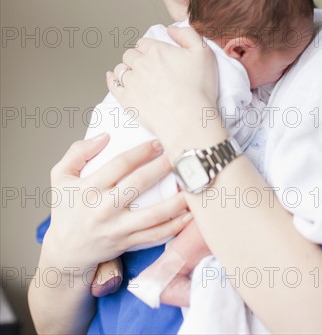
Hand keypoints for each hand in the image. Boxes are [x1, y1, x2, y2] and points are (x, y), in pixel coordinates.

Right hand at [44, 135, 190, 273]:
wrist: (66, 252)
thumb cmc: (66, 209)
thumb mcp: (60, 177)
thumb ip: (77, 152)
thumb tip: (104, 136)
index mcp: (89, 189)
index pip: (119, 164)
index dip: (141, 151)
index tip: (158, 141)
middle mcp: (104, 209)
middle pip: (139, 184)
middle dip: (162, 167)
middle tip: (180, 154)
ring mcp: (118, 229)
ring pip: (153, 214)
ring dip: (177, 199)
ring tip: (194, 182)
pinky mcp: (129, 243)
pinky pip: (157, 234)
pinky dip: (176, 224)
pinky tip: (191, 212)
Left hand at [107, 25, 218, 143]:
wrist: (188, 119)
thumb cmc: (198, 88)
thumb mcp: (203, 53)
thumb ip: (187, 34)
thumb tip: (171, 29)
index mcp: (157, 51)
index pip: (144, 43)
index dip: (149, 48)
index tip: (154, 55)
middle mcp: (141, 63)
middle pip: (130, 54)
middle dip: (136, 58)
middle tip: (146, 67)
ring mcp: (132, 82)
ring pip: (120, 69)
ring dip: (126, 69)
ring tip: (134, 74)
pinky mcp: (126, 99)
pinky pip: (113, 85)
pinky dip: (112, 80)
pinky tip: (112, 78)